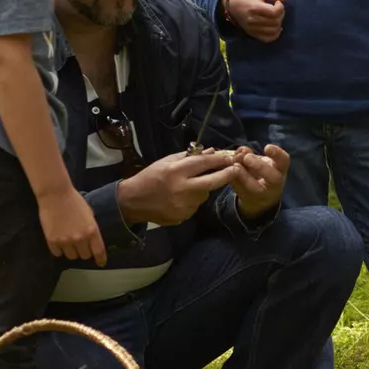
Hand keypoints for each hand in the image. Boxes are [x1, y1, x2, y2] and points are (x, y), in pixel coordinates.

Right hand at [39, 188, 106, 262]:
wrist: (55, 194)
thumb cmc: (74, 201)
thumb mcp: (89, 214)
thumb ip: (91, 229)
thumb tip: (91, 240)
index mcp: (92, 231)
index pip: (99, 251)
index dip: (101, 259)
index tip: (100, 263)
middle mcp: (80, 238)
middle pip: (84, 256)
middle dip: (84, 252)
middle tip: (80, 246)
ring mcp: (65, 241)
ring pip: (71, 256)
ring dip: (71, 251)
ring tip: (68, 242)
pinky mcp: (52, 241)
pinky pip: (57, 253)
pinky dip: (59, 250)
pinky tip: (58, 242)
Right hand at [118, 149, 241, 225]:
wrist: (132, 201)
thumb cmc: (149, 177)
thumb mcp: (166, 161)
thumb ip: (189, 157)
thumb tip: (211, 152)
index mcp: (175, 172)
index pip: (203, 163)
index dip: (218, 159)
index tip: (229, 156)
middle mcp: (181, 189)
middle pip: (212, 182)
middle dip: (226, 175)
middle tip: (236, 169)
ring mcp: (183, 205)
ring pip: (204, 195)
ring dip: (203, 188)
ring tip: (189, 185)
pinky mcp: (183, 217)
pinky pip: (195, 206)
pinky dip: (193, 200)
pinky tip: (181, 197)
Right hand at [225, 0, 289, 41]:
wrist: (231, 5)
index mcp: (255, 8)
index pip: (274, 13)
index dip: (281, 7)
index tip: (277, 2)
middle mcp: (253, 20)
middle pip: (275, 22)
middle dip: (281, 15)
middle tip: (277, 9)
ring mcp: (252, 29)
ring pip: (273, 31)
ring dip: (279, 24)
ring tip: (275, 17)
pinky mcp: (252, 34)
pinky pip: (267, 39)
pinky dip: (275, 35)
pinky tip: (276, 28)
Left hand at [230, 143, 290, 219]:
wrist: (259, 199)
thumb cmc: (262, 174)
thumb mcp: (262, 163)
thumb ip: (253, 156)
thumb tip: (242, 150)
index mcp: (280, 170)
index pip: (284, 161)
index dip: (277, 154)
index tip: (266, 147)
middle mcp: (274, 184)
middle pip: (273, 177)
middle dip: (260, 166)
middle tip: (247, 157)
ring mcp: (261, 194)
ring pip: (254, 187)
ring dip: (243, 175)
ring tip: (235, 165)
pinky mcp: (246, 198)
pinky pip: (238, 189)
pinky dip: (232, 178)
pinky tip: (226, 170)